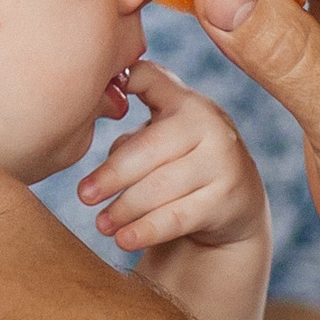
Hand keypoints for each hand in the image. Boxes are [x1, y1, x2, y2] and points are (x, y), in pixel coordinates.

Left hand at [75, 61, 265, 252]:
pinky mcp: (227, 199)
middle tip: (84, 195)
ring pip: (160, 186)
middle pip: (148, 148)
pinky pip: (177, 217)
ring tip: (102, 224)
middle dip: (112, 175)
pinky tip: (124, 240)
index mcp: (187, 102)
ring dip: (125, 208)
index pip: (152, 80)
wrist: (235, 206)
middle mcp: (211, 125)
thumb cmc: (182, 166)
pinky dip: (146, 230)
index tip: (90, 87)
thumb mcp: (163, 139)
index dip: (129, 79)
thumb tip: (99, 126)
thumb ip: (134, 132)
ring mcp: (224, 162)